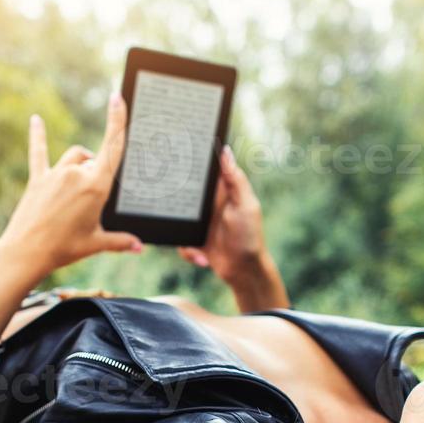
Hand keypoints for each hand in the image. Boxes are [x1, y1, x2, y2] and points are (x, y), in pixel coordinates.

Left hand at [0, 91, 142, 276]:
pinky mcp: (38, 178)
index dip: (117, 120)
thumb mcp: (96, 244)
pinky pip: (39, 152)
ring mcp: (56, 174)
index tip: (117, 97)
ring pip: (74, 157)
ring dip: (80, 164)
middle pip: (93, 159)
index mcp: (96, 187)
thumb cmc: (64, 249)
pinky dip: (38, 135)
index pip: (112, 147)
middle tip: (91, 205)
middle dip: (97, 174)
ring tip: (79, 185)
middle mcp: (76, 174)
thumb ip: (121, 241)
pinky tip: (35, 119)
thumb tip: (139, 247)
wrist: (27, 252)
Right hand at [178, 145, 266, 282]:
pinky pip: (179, 240)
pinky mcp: (194, 239)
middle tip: (174, 205)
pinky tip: (202, 258)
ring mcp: (200, 222)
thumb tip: (226, 151)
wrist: (243, 271)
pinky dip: (188, 251)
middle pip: (185, 192)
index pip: (205, 170)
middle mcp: (209, 204)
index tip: (178, 154)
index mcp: (222, 191)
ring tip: (198, 244)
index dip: (193, 161)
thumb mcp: (245, 205)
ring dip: (183, 232)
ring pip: (177, 217)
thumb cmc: (249, 236)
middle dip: (176, 198)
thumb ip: (235, 179)